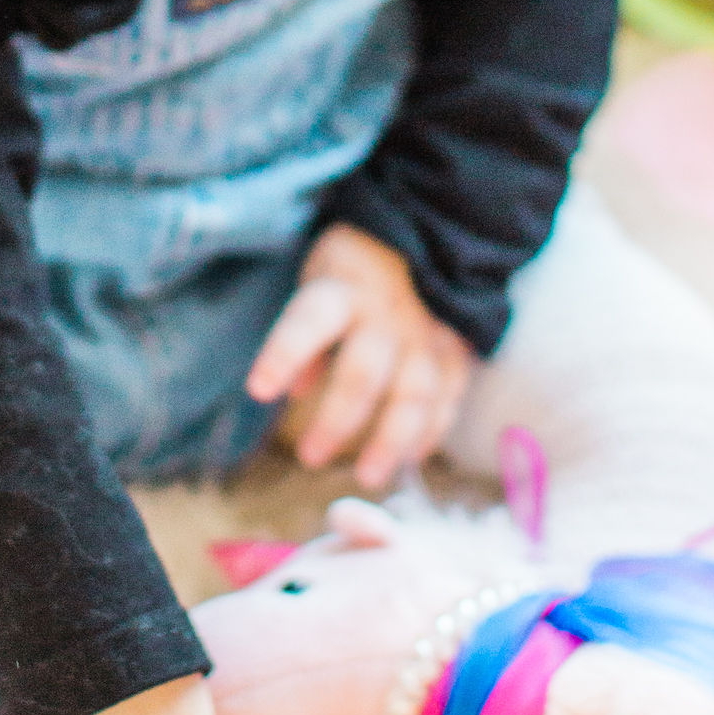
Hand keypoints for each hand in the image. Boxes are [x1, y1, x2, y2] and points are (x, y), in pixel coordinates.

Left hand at [245, 223, 472, 488]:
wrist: (426, 238)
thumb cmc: (351, 275)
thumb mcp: (318, 286)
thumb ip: (306, 339)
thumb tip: (293, 392)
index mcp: (343, 289)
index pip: (310, 321)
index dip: (284, 354)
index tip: (257, 389)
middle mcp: (388, 312)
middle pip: (363, 372)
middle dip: (336, 420)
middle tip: (309, 457)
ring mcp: (426, 332)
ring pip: (415, 393)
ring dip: (391, 440)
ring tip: (367, 476)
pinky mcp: (456, 347)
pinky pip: (449, 395)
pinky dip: (431, 431)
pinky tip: (411, 459)